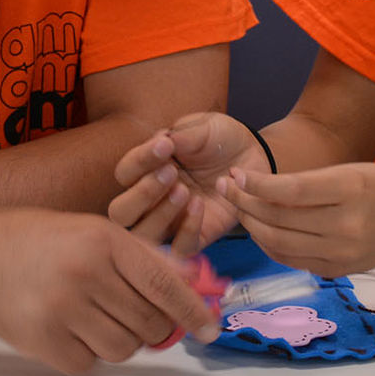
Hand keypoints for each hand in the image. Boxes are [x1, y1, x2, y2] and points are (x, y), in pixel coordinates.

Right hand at [0, 211, 219, 373]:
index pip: (164, 284)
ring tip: (96, 317)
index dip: (193, 311)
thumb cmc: (43, 242)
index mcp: (105, 241)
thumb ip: (143, 258)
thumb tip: (192, 286)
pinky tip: (69, 328)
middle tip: (134, 314)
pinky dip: (87, 352)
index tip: (210, 330)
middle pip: (150, 323)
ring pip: (124, 348)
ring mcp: (63, 310)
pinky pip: (90, 364)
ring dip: (120, 340)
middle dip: (152, 325)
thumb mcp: (95, 231)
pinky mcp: (45, 342)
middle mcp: (86, 274)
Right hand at [109, 112, 264, 255]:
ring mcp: (171, 222)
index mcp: (147, 170)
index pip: (125, 172)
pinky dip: (186, 230)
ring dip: (159, 215)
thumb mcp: (205, 127)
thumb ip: (184, 134)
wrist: (254, 156)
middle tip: (171, 173)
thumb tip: (164, 140)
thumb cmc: (222, 139)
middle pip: (120, 213)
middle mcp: (151, 200)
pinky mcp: (196, 237)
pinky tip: (200, 206)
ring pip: (143, 236)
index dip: (140, 160)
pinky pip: (180, 248)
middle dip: (140, 194)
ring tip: (185, 191)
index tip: (167, 145)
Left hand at [221, 162, 374, 276]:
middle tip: (226, 188)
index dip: (256, 185)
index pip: (290, 192)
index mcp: (350, 191)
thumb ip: (305, 183)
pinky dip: (268, 244)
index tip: (235, 174)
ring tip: (238, 207)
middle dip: (245, 204)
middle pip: (279, 220)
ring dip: (251, 226)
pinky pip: (290, 260)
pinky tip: (258, 228)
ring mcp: (341, 255)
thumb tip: (254, 188)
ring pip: (279, 244)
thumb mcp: (348, 171)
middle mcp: (345, 227)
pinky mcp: (336, 271)